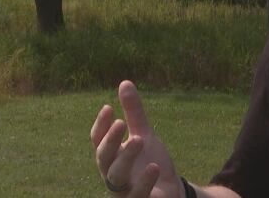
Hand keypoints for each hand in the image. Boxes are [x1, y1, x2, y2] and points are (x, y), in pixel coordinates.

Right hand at [91, 80, 184, 197]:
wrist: (170, 191)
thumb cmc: (150, 163)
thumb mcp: (144, 135)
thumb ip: (134, 113)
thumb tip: (124, 82)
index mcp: (112, 155)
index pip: (98, 140)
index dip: (101, 125)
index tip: (108, 107)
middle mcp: (112, 173)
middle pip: (103, 157)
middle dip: (110, 140)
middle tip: (121, 122)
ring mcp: (124, 190)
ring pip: (116, 176)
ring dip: (125, 158)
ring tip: (140, 140)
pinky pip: (136, 195)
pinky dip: (144, 182)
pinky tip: (153, 167)